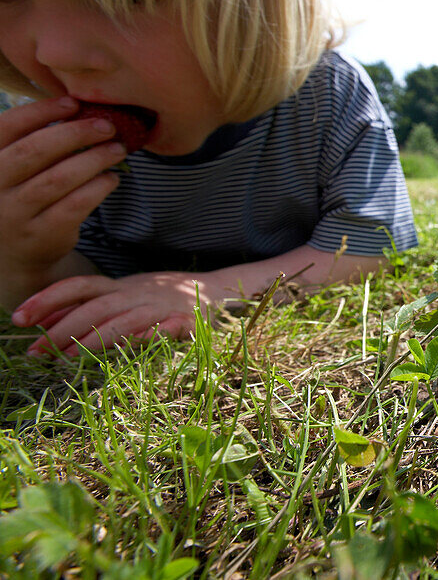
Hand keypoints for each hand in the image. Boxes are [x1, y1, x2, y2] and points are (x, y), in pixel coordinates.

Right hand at [0, 96, 127, 301]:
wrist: (15, 255)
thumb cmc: (21, 196)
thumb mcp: (13, 168)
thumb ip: (32, 141)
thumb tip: (76, 107)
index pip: (7, 127)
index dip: (40, 111)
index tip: (73, 103)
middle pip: (34, 151)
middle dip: (75, 133)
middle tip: (107, 126)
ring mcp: (14, 214)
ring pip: (58, 178)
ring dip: (94, 159)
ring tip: (117, 149)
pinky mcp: (41, 235)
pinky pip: (75, 205)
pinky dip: (98, 188)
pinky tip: (112, 178)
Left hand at [16, 272, 211, 357]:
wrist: (212, 289)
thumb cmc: (156, 298)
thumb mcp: (118, 296)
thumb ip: (82, 306)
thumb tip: (38, 321)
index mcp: (119, 287)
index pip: (78, 287)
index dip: (47, 299)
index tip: (18, 317)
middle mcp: (137, 294)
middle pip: (95, 307)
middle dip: (62, 329)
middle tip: (37, 352)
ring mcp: (161, 307)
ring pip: (124, 321)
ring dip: (94, 339)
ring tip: (68, 358)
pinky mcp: (187, 322)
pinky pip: (168, 329)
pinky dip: (151, 336)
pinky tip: (133, 346)